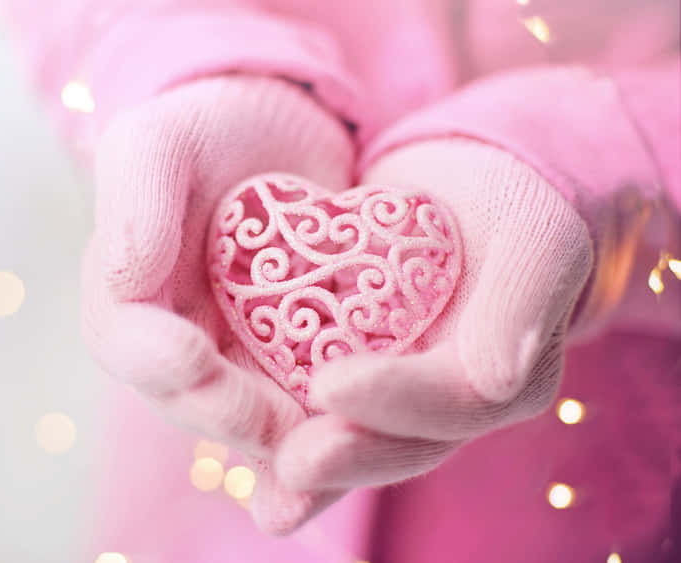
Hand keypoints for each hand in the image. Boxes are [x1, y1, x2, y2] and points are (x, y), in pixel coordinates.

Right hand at [80, 75, 354, 532]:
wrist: (279, 133)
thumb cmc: (208, 128)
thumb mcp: (161, 142)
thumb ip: (135, 201)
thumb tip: (124, 281)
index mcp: (125, 296)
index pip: (127, 343)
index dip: (157, 359)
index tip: (196, 358)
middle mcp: (174, 343)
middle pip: (192, 400)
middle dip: (232, 417)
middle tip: (280, 425)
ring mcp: (234, 361)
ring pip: (251, 420)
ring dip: (285, 448)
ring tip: (325, 459)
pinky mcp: (290, 364)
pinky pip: (305, 407)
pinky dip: (328, 434)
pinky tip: (361, 448)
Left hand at [274, 140, 592, 500]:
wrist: (464, 185)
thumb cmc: (509, 199)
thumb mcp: (532, 232)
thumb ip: (523, 298)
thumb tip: (497, 380)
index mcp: (509, 375)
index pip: (459, 400)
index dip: (399, 398)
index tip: (333, 386)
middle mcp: (456, 402)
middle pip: (405, 443)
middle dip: (350, 455)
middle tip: (294, 463)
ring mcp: (406, 397)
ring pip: (362, 442)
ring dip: (318, 465)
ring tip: (268, 478)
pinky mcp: (362, 381)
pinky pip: (326, 417)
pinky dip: (293, 436)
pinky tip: (253, 470)